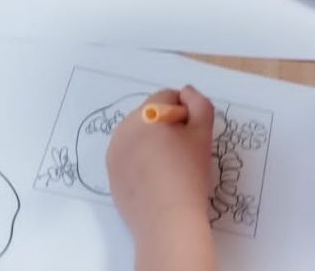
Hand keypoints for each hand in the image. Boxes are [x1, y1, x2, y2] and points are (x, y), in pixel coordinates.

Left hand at [107, 87, 214, 235]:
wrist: (167, 222)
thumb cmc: (188, 175)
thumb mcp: (204, 134)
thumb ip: (199, 104)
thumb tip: (185, 92)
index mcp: (144, 115)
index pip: (167, 97)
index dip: (186, 112)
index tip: (193, 135)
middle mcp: (122, 129)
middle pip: (150, 115)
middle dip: (167, 126)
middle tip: (183, 153)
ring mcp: (113, 153)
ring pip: (138, 136)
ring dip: (153, 142)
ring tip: (170, 168)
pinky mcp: (111, 174)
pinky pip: (129, 157)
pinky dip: (141, 161)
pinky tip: (156, 180)